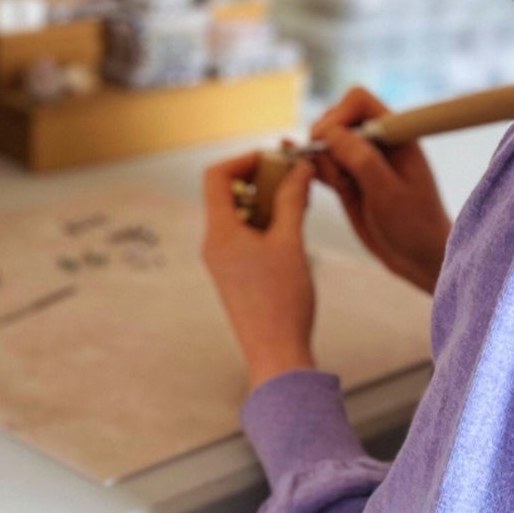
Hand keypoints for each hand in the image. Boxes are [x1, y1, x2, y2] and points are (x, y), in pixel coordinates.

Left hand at [202, 150, 317, 390]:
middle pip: (227, 193)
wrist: (276, 353)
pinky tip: (293, 231)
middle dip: (261, 180)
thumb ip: (293, 200)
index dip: (245, 160)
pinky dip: (266, 224)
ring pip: (239, 215)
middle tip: (293, 178)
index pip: (217, 176)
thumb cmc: (282, 302)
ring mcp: (223, 261)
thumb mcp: (291, 242)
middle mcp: (214, 244)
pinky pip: (244, 236)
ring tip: (299, 204)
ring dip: (267, 202)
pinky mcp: (235, 275)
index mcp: (219, 233)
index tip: (275, 159)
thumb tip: (298, 169)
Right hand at [308, 86, 452, 294]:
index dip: (338, 115)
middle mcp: (377, 143)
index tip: (328, 142)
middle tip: (335, 174)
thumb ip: (362, 160)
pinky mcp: (349, 181)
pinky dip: (311, 167)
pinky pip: (323, 165)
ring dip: (318, 158)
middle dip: (324, 140)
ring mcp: (361, 162)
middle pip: (336, 118)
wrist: (419, 259)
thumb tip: (330, 133)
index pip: (358, 101)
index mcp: (396, 135)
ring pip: (325, 144)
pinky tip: (298, 168)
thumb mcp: (389, 193)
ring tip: (337, 186)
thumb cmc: (416, 225)